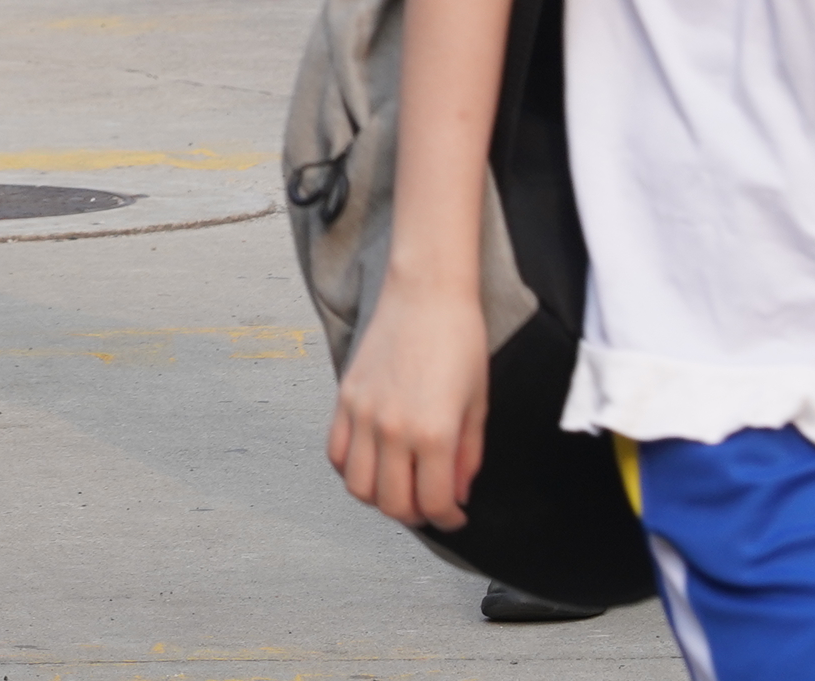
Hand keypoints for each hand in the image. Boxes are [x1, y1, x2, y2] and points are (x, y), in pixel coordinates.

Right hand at [327, 273, 489, 529]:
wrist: (426, 293)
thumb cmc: (459, 340)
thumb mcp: (478, 405)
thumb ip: (468, 457)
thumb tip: (457, 494)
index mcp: (434, 433)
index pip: (433, 504)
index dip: (448, 520)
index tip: (455, 516)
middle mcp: (393, 430)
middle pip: (393, 504)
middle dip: (415, 515)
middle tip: (429, 506)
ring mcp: (364, 414)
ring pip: (359, 487)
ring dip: (380, 498)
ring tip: (400, 488)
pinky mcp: (346, 398)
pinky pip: (337, 453)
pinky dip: (352, 469)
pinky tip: (374, 463)